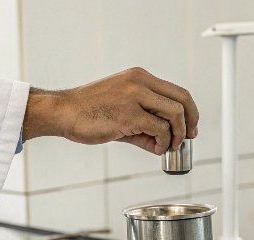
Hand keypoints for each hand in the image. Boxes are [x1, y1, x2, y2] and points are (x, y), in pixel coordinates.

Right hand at [22, 67, 198, 154]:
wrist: (63, 112)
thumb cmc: (89, 112)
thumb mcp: (121, 113)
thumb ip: (144, 127)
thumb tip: (161, 144)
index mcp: (139, 77)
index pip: (177, 91)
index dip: (190, 111)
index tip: (190, 127)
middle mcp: (139, 82)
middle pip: (182, 100)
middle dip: (190, 122)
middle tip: (187, 139)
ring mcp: (134, 97)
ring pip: (174, 114)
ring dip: (177, 135)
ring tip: (168, 146)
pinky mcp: (128, 114)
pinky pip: (159, 128)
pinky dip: (163, 142)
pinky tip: (156, 148)